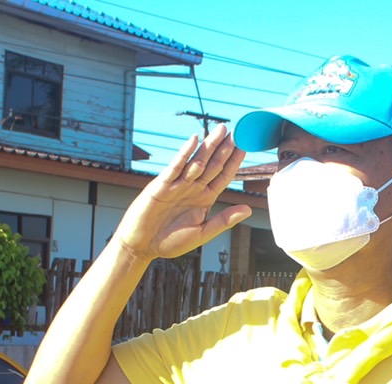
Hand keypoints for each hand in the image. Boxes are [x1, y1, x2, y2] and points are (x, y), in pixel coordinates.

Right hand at [116, 124, 251, 261]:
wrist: (143, 245)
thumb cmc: (171, 241)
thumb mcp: (202, 233)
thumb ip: (224, 221)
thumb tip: (248, 209)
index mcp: (204, 199)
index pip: (223, 176)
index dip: (234, 162)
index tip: (245, 147)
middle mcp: (192, 188)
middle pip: (212, 164)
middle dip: (224, 148)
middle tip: (237, 131)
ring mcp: (177, 185)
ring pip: (196, 161)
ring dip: (209, 145)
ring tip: (222, 130)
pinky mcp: (161, 185)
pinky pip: (175, 167)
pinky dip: (184, 153)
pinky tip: (194, 140)